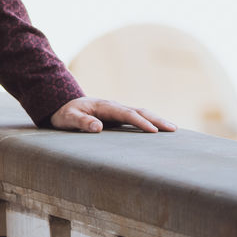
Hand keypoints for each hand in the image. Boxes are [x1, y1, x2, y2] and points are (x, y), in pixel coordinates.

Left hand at [50, 97, 175, 133]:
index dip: (140, 122)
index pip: (126, 114)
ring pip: (141, 113)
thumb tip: (98, 127)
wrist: (63, 106)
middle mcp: (114, 106)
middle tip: (173, 129)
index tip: (153, 131)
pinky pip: (137, 118)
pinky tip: (160, 130)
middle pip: (139, 111)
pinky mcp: (118, 117)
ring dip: (157, 120)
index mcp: (104, 106)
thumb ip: (81, 122)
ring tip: (173, 129)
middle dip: (156, 119)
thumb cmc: (65, 113)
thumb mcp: (68, 118)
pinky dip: (150, 122)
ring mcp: (117, 111)